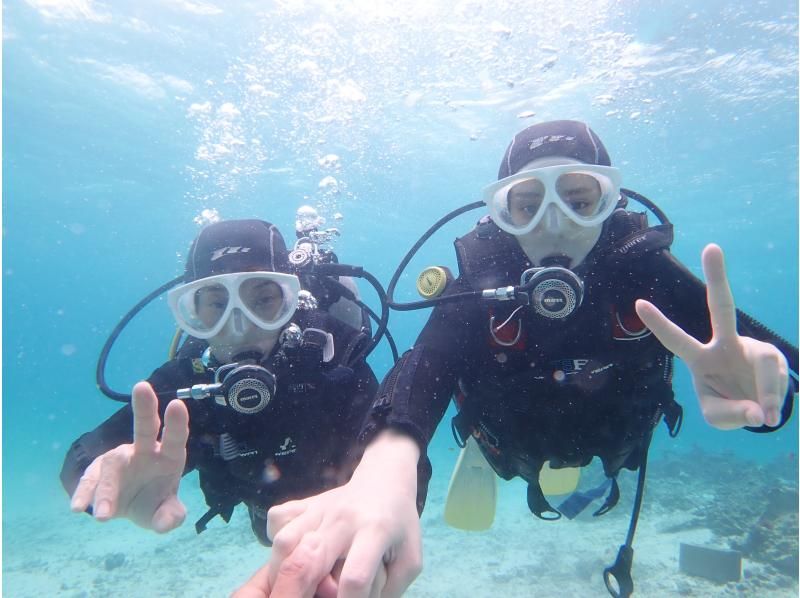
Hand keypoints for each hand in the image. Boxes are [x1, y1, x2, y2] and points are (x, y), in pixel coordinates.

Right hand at [70, 381, 189, 531]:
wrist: (129, 509)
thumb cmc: (153, 502)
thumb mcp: (164, 514)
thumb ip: (170, 517)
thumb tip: (168, 522)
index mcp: (168, 456)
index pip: (176, 438)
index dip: (177, 422)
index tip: (177, 404)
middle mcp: (144, 451)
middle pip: (145, 426)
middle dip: (144, 406)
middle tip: (142, 386)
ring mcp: (120, 459)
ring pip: (112, 466)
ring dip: (107, 490)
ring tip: (104, 516)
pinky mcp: (98, 472)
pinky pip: (90, 480)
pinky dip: (84, 493)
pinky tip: (77, 507)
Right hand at [249, 430, 421, 596]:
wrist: (385, 480)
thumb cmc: (400, 527)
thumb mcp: (410, 561)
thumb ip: (389, 590)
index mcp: (375, 531)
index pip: (355, 577)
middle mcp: (344, 518)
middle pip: (309, 561)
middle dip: (303, 590)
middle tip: (307, 597)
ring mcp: (320, 508)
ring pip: (285, 542)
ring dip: (284, 570)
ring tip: (294, 582)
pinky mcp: (304, 503)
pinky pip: (277, 520)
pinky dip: (275, 539)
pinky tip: (291, 552)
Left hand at [635, 243, 788, 429]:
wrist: (758, 409)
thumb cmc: (729, 406)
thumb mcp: (719, 417)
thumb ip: (733, 415)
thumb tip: (757, 412)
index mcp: (700, 359)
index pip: (676, 340)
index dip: (659, 324)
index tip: (638, 304)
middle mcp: (724, 345)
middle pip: (722, 306)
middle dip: (718, 277)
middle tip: (711, 247)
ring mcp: (751, 347)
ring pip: (764, 363)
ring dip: (767, 392)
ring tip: (765, 416)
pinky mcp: (773, 356)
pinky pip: (777, 378)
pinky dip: (774, 398)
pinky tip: (770, 411)